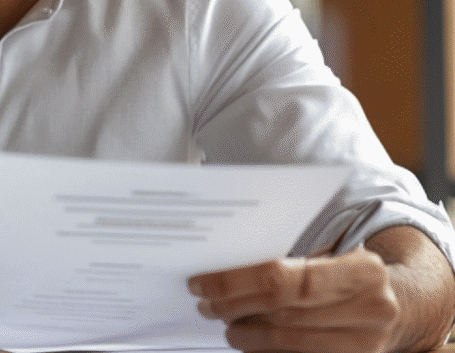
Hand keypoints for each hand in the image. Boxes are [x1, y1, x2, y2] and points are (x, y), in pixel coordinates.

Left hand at [187, 246, 399, 352]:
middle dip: (234, 307)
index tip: (202, 283)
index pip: (283, 277)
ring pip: (286, 342)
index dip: (236, 282)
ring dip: (245, 334)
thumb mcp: (330, 258)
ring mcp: (367, 345)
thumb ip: (288, 261)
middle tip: (206, 303)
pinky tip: (248, 342)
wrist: (400, 307)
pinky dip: (265, 352)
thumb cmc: (348, 276)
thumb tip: (223, 266)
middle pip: (281, 312)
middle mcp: (372, 309)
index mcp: (363, 270)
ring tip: (225, 322)